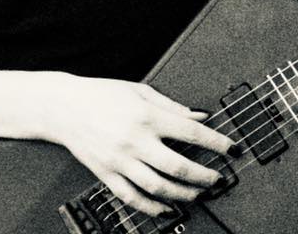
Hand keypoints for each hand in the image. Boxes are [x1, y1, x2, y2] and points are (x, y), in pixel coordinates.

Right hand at [36, 74, 235, 216]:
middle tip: (218, 179)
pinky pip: (133, 198)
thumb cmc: (102, 94)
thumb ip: (172, 106)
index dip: (216, 143)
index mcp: (147, 116)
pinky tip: (166, 208)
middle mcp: (135, 141)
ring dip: (183, 195)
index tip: (232, 149)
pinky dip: (152, 208)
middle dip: (204, 177)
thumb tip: (200, 117)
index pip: (191, 133)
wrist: (65, 107)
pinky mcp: (107, 175)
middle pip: (179, 167)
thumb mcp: (141, 90)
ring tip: (198, 194)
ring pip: (158, 188)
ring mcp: (120, 161)